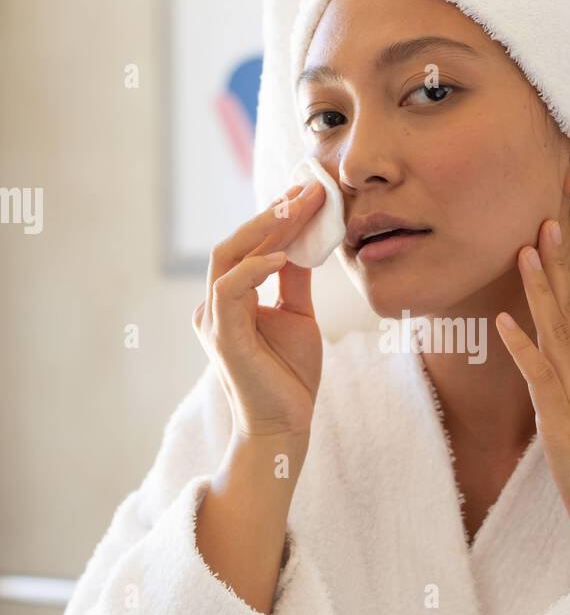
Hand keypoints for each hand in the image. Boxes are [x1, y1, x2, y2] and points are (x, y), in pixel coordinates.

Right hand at [192, 179, 326, 441]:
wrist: (285, 425)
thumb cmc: (290, 376)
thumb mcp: (299, 317)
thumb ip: (294, 281)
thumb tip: (304, 241)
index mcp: (229, 299)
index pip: (249, 246)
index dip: (278, 216)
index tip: (310, 191)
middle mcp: (214, 305)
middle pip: (235, 243)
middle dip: (273, 213)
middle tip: (309, 189)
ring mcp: (214, 319)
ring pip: (228, 258)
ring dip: (266, 229)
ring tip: (301, 207)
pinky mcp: (222, 337)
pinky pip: (231, 290)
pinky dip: (256, 269)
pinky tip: (285, 255)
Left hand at [495, 217, 569, 562]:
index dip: (565, 274)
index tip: (553, 236)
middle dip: (555, 265)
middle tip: (543, 220)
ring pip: (557, 332)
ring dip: (539, 291)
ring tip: (524, 251)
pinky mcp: (563, 418)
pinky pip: (541, 377)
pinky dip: (523, 347)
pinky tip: (505, 322)